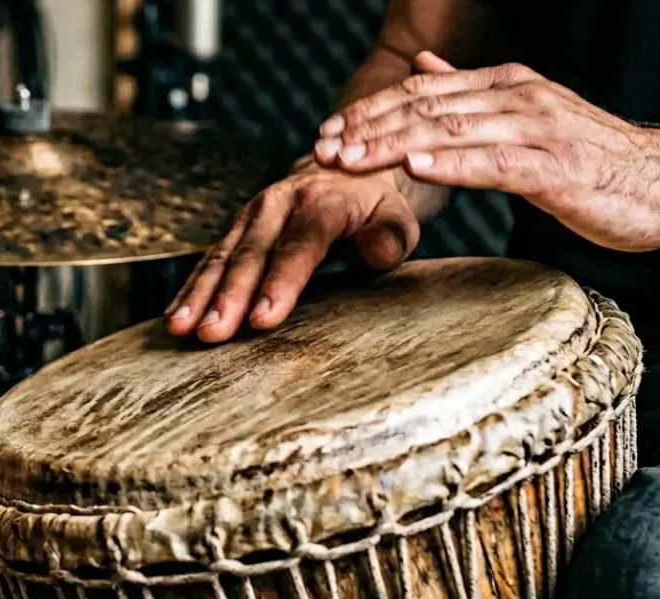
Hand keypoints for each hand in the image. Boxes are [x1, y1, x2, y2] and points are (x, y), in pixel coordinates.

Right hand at [166, 161, 419, 341]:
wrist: (341, 173)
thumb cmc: (373, 210)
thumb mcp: (397, 217)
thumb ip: (389, 236)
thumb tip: (375, 252)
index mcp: (321, 201)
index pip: (299, 246)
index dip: (280, 283)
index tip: (262, 319)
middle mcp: (277, 205)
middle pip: (250, 256)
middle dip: (227, 297)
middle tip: (210, 332)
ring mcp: (250, 218)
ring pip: (221, 259)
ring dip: (198, 295)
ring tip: (181, 328)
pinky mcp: (234, 232)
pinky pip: (208, 262)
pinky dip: (189, 290)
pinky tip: (174, 317)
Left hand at [317, 51, 659, 251]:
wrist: (657, 183)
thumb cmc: (583, 156)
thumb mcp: (521, 113)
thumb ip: (469, 91)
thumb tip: (424, 65)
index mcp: (503, 85)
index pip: (422, 90)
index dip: (369, 110)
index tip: (326, 132)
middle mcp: (516, 98)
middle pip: (426, 108)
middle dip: (368, 129)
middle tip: (323, 151)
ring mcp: (536, 129)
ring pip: (451, 132)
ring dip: (394, 146)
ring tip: (352, 160)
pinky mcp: (554, 168)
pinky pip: (494, 163)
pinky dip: (452, 166)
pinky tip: (416, 170)